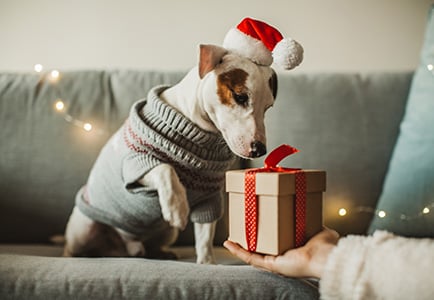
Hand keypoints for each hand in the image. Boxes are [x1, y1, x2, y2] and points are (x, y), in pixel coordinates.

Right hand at [223, 228, 338, 278]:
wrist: (326, 257)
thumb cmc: (326, 247)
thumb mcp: (319, 229)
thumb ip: (314, 223)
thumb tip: (314, 215)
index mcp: (292, 249)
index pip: (275, 241)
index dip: (265, 234)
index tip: (257, 224)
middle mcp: (282, 257)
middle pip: (261, 247)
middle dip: (250, 239)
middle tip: (241, 228)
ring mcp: (275, 262)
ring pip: (252, 253)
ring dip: (240, 246)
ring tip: (230, 236)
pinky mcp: (271, 265)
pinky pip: (250, 258)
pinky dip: (238, 251)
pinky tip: (229, 244)